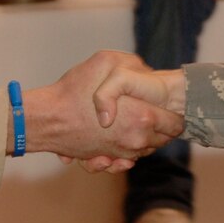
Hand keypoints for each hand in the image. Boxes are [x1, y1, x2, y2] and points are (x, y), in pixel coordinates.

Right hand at [23, 49, 182, 169]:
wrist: (47, 119)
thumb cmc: (73, 92)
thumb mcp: (105, 62)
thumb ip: (132, 63)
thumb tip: (145, 70)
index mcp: (144, 118)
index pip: (176, 123)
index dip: (175, 113)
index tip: (170, 105)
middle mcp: (137, 140)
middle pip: (164, 139)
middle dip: (160, 127)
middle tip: (153, 111)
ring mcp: (122, 153)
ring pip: (145, 150)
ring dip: (143, 139)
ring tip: (132, 121)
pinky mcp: (106, 160)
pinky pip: (125, 160)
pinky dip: (125, 152)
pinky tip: (118, 138)